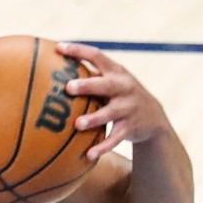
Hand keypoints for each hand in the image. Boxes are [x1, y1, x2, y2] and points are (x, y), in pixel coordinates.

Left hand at [57, 41, 173, 160]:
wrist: (152, 117)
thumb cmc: (119, 96)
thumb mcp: (110, 82)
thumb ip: (88, 76)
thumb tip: (50, 69)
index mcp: (116, 72)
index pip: (97, 56)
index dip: (78, 51)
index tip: (59, 47)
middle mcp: (124, 88)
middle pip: (106, 84)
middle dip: (88, 85)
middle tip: (68, 88)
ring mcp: (128, 108)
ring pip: (110, 113)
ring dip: (94, 119)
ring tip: (77, 125)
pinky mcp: (130, 127)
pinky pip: (115, 138)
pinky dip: (103, 147)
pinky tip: (89, 155)